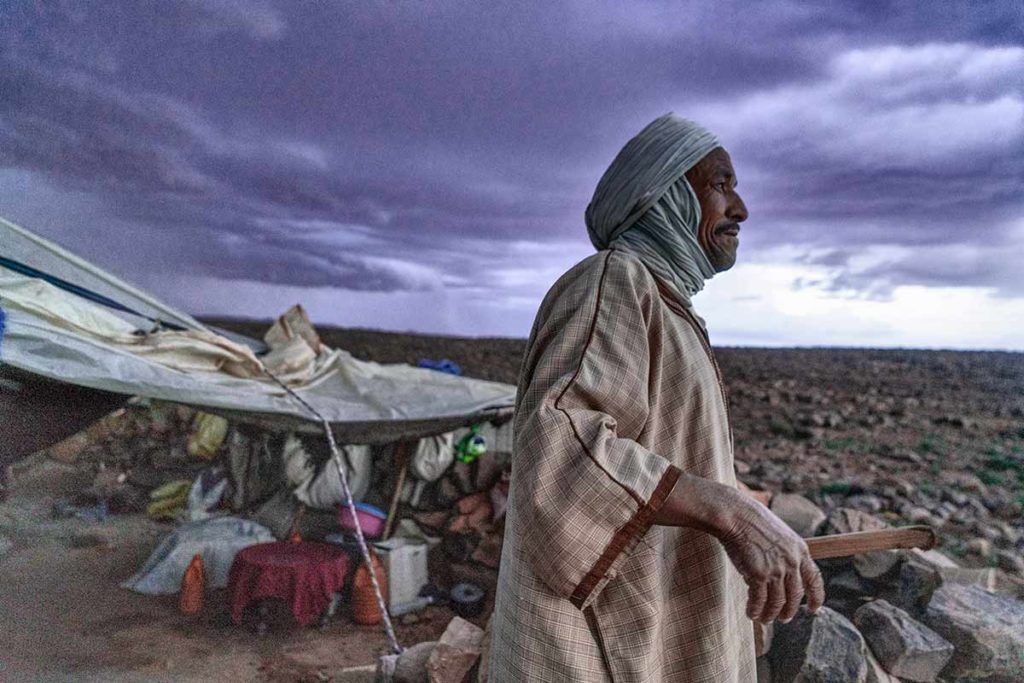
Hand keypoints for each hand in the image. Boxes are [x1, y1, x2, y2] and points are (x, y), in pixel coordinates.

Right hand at [653, 474, 825, 622]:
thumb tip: (782, 574)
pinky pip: (759, 600)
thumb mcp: (779, 534)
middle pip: (795, 596)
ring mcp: (776, 569)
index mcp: (800, 549)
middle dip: (789, 610)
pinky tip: (751, 613)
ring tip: (764, 619)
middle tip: (783, 618)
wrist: (735, 514)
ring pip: (777, 602)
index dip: (816, 597)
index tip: (814, 609)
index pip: (814, 579)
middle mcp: (792, 562)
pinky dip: (755, 609)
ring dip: (770, 614)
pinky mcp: (758, 574)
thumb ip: (786, 553)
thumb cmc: (752, 520)